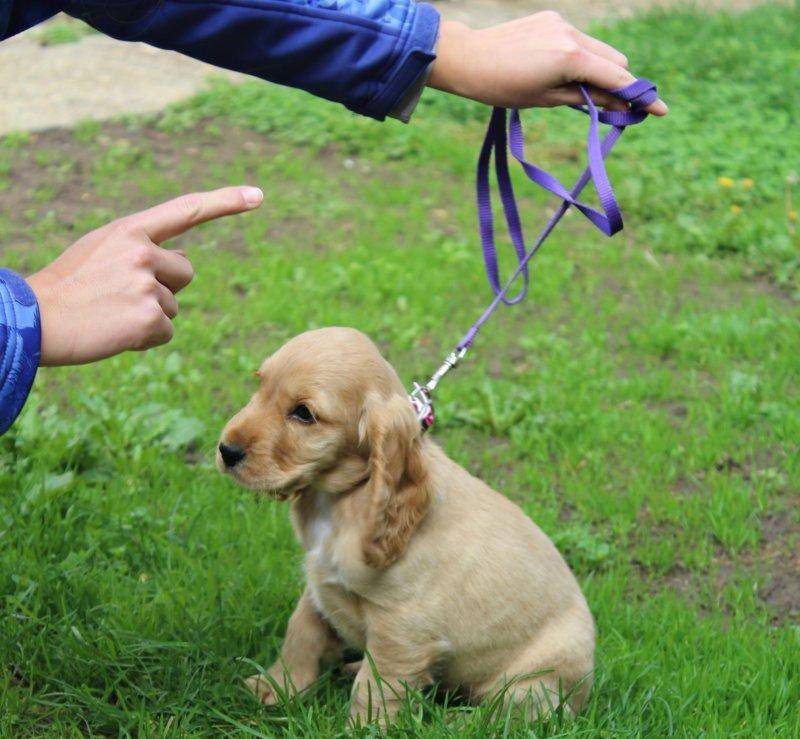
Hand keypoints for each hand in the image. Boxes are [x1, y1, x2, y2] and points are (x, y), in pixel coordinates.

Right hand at [26, 186, 262, 365]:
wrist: (35, 320)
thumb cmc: (70, 286)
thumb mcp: (102, 251)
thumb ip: (144, 248)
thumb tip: (186, 261)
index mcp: (130, 230)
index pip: (187, 210)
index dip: (225, 202)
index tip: (258, 196)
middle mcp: (143, 252)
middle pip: (186, 273)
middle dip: (165, 288)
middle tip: (121, 294)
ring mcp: (146, 285)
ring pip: (174, 307)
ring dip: (150, 315)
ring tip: (111, 312)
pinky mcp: (148, 319)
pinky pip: (166, 331)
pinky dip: (145, 338)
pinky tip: (115, 331)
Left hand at [429, 13, 667, 114]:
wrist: (469, 59)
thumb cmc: (503, 87)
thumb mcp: (548, 100)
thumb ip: (588, 100)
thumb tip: (620, 106)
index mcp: (571, 58)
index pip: (617, 78)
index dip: (639, 96)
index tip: (659, 111)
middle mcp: (572, 34)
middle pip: (615, 61)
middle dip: (619, 83)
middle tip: (612, 107)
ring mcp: (563, 23)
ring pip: (599, 49)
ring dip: (600, 70)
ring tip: (576, 91)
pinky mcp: (553, 18)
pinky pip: (580, 39)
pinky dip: (581, 57)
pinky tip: (558, 71)